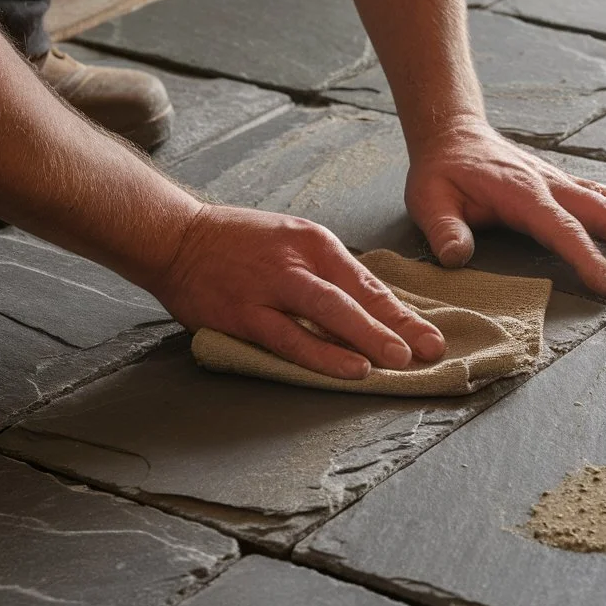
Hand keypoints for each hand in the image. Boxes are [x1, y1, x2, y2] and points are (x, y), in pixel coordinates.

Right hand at [151, 205, 445, 378]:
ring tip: (397, 362)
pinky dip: (322, 355)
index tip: (428, 334)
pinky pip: (290, 338)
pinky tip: (349, 368)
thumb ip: (326, 274)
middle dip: (396, 326)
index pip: (367, 282)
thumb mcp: (291, 242)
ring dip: (367, 338)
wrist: (176, 237)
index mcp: (315, 241)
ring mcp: (271, 286)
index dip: (400, 312)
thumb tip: (368, 311)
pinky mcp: (245, 312)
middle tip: (428, 350)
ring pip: (329, 314)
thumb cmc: (238, 243)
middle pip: (357, 297)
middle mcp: (299, 260)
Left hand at [405, 118, 605, 297]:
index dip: (586, 255)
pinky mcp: (567, 185)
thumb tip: (456, 257)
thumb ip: (443, 229)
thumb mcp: (428, 200)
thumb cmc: (441, 173)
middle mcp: (551, 184)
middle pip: (605, 211)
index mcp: (521, 193)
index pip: (560, 227)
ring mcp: (563, 182)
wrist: (453, 134)